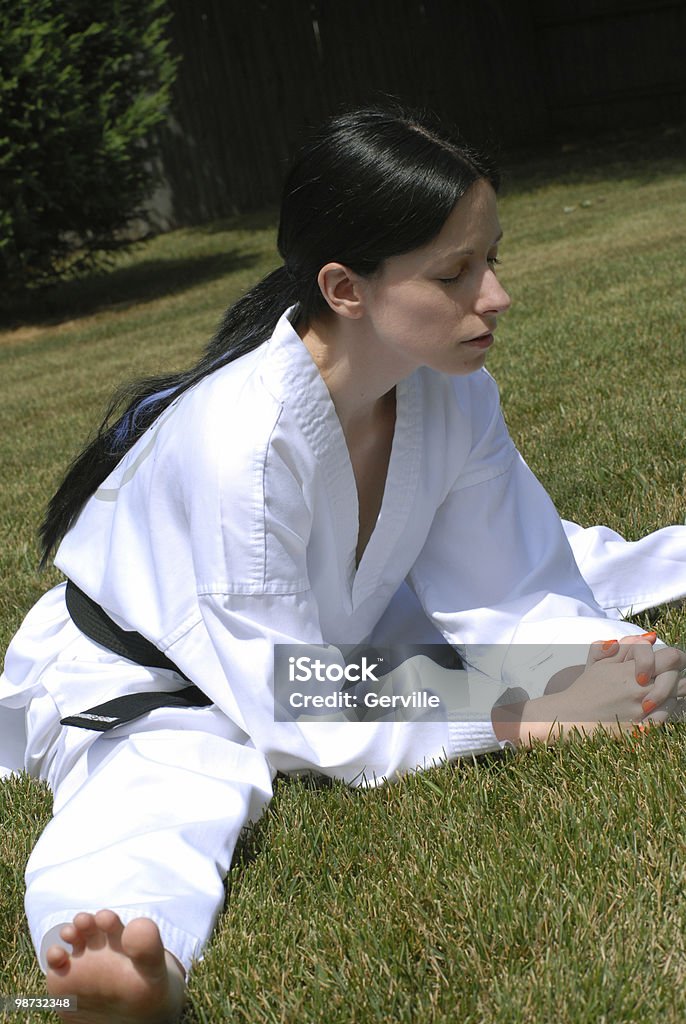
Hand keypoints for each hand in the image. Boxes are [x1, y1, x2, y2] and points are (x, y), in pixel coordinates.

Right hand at [493, 635, 685, 745]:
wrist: (573, 717)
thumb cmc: (586, 688)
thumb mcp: (602, 662)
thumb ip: (626, 647)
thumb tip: (650, 637)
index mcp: (633, 671)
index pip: (672, 657)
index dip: (674, 658)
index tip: (664, 664)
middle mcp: (642, 691)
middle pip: (680, 681)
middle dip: (675, 679)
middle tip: (665, 679)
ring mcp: (644, 712)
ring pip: (677, 700)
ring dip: (670, 697)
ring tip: (655, 696)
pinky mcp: (643, 730)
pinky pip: (668, 719)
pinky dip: (664, 713)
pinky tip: (652, 711)